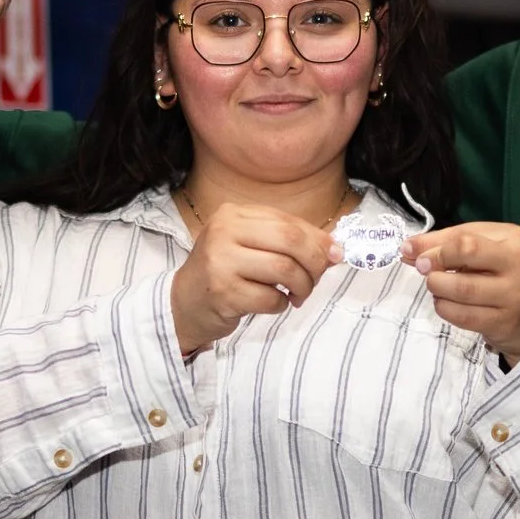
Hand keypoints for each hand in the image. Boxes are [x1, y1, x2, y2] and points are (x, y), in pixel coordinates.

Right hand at [171, 203, 335, 355]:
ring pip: (284, 269)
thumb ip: (288, 241)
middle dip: (314, 262)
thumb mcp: (252, 245)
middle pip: (290, 241)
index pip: (289, 222)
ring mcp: (220, 261)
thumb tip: (334, 249)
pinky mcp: (222, 292)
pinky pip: (270, 298)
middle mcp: (224, 231)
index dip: (318, 240)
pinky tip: (274, 303)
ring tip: (297, 295)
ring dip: (302, 287)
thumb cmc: (226, 272)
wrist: (185, 303)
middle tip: (316, 279)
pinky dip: (281, 304)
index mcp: (233, 214)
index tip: (334, 256)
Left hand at [409, 223, 519, 364]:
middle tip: (423, 269)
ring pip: (462, 288)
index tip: (411, 251)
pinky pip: (463, 316)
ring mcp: (514, 295)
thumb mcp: (484, 250)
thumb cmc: (504, 274)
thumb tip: (409, 248)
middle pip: (466, 253)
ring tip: (436, 287)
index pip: (465, 236)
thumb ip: (447, 244)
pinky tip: (444, 304)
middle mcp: (518, 263)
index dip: (433, 244)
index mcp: (514, 238)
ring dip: (437, 287)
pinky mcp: (504, 322)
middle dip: (435, 261)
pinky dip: (445, 308)